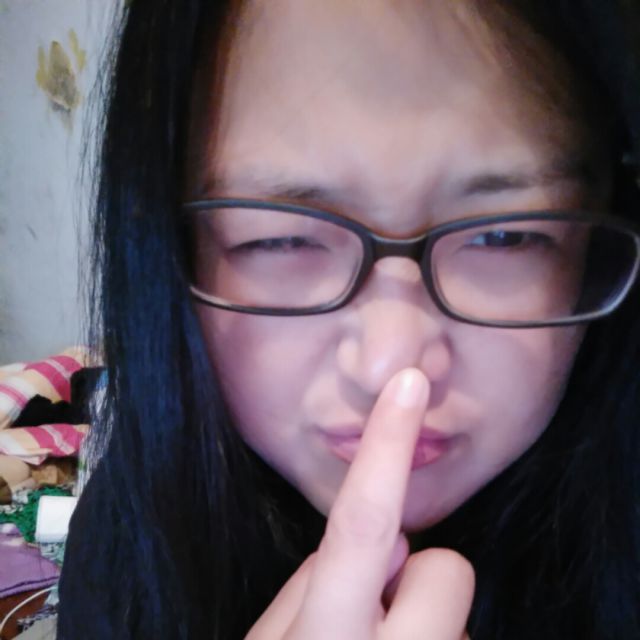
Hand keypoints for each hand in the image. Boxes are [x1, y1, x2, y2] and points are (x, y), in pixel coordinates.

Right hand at [247, 368, 474, 638]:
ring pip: (454, 608)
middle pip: (446, 568)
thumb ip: (310, 583)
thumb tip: (369, 544)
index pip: (362, 522)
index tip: (409, 383)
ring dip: (421, 619)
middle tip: (376, 610)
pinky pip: (459, 638)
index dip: (385, 444)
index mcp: (328, 637)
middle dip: (418, 573)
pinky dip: (431, 639)